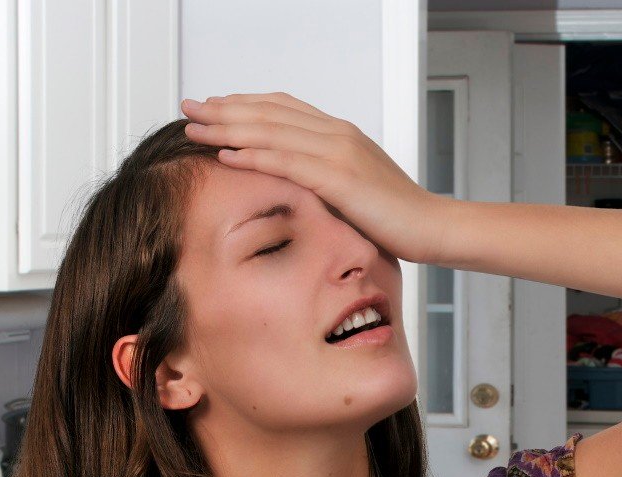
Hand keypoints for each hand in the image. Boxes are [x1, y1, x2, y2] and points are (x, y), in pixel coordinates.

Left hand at [181, 92, 448, 264]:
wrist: (432, 227)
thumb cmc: (398, 217)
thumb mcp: (357, 189)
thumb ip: (329, 179)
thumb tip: (300, 186)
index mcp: (341, 134)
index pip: (283, 108)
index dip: (244, 104)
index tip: (213, 107)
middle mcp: (337, 134)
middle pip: (269, 113)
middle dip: (224, 110)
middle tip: (188, 108)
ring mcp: (338, 153)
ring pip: (271, 131)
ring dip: (227, 128)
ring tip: (195, 128)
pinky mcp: (339, 178)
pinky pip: (286, 161)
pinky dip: (252, 155)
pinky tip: (226, 155)